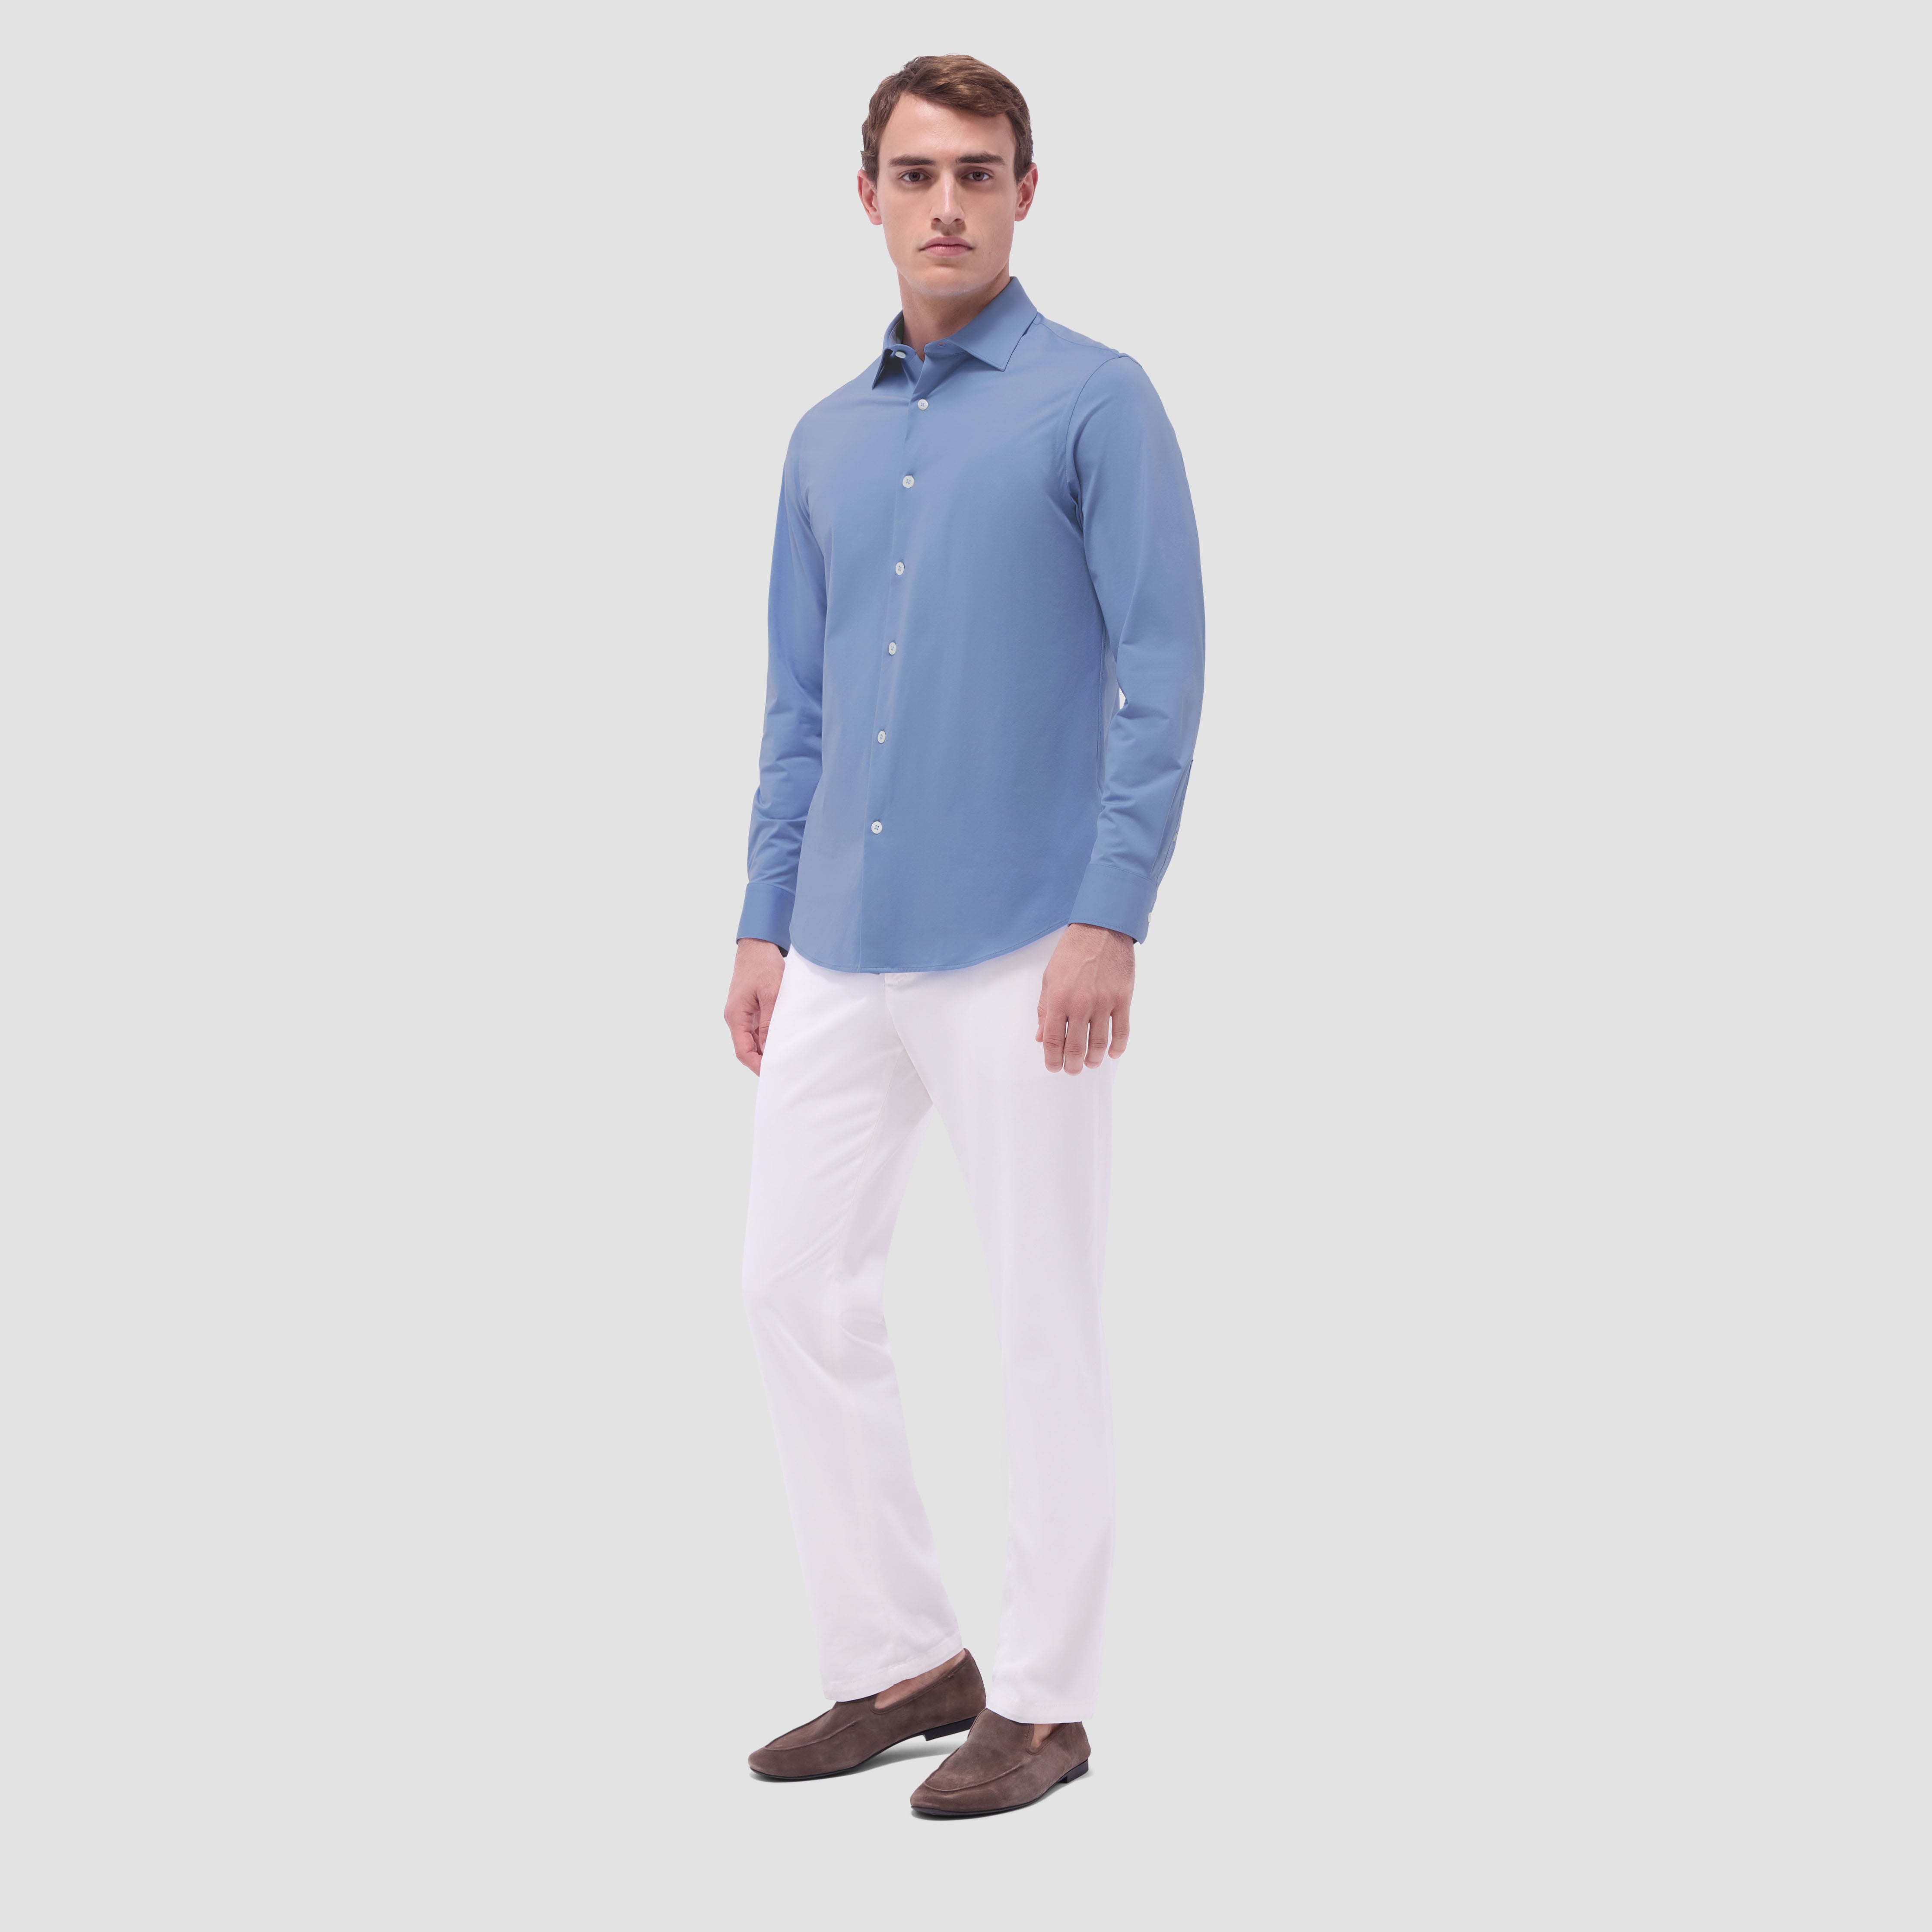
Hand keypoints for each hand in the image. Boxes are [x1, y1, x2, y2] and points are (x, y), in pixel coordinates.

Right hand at [725, 939, 785, 1073]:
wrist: (757, 946)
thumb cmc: (763, 966)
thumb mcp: (771, 994)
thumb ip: (769, 1023)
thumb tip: (769, 1049)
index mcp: (736, 1015)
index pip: (743, 1050)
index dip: (757, 1066)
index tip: (772, 1075)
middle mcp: (735, 1017)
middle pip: (746, 1048)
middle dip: (762, 1061)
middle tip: (783, 1070)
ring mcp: (741, 1013)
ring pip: (751, 1040)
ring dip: (765, 1049)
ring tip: (785, 1057)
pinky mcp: (748, 1009)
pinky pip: (756, 1029)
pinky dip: (767, 1037)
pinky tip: (781, 1040)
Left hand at [1035, 923, 1134, 1073]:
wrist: (1101, 929)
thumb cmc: (1072, 952)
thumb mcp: (1049, 978)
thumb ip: (1044, 1009)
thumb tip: (1041, 1036)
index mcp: (1058, 999)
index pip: (1052, 1040)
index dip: (1052, 1059)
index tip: (1053, 1067)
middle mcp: (1080, 1004)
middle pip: (1075, 1047)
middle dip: (1072, 1065)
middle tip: (1072, 1070)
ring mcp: (1103, 1003)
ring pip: (1099, 1043)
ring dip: (1094, 1059)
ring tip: (1091, 1064)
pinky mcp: (1123, 999)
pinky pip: (1122, 1030)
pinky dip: (1118, 1047)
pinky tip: (1113, 1054)